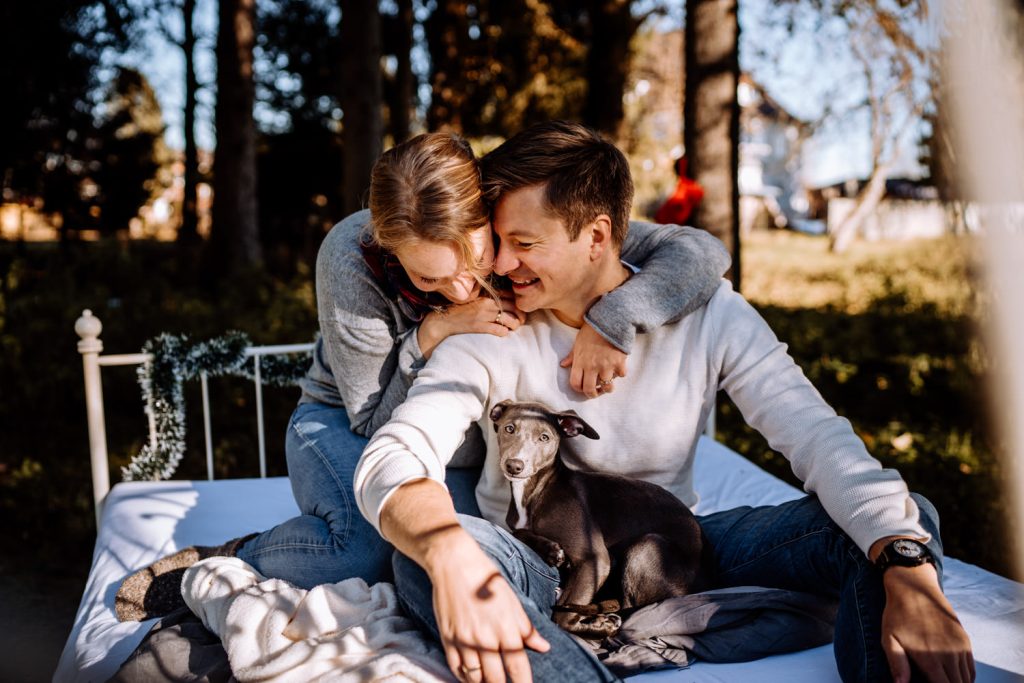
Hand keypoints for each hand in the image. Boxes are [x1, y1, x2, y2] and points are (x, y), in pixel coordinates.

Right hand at [418, 295, 524, 358]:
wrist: (444, 320)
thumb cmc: (461, 310)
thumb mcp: (476, 300)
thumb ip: (490, 298)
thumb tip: (507, 301)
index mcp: (487, 295)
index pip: (510, 296)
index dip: (517, 304)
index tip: (518, 310)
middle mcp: (487, 303)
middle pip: (514, 308)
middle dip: (520, 316)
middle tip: (520, 321)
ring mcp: (484, 315)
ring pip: (510, 320)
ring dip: (514, 325)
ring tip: (513, 328)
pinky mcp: (480, 326)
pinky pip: (499, 330)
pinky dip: (504, 332)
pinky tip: (502, 332)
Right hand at [429, 532, 548, 681]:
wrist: (454, 563)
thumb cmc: (486, 579)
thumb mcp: (512, 601)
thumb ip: (527, 628)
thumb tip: (544, 647)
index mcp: (505, 628)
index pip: (518, 667)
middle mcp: (485, 638)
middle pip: (496, 678)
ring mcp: (464, 639)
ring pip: (475, 677)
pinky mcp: (448, 638)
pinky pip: (455, 667)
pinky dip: (464, 677)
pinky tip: (471, 677)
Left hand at [560, 323, 627, 397]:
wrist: (610, 321)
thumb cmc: (592, 330)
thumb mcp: (578, 342)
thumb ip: (572, 356)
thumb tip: (563, 365)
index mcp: (580, 362)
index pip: (575, 383)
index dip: (578, 389)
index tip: (582, 388)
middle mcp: (592, 367)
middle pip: (590, 390)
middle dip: (593, 394)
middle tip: (596, 393)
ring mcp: (606, 366)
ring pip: (607, 387)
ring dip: (608, 387)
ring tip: (608, 384)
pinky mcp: (619, 363)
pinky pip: (621, 375)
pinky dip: (620, 374)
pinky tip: (618, 368)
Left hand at [881, 564, 974, 682]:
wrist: (914, 589)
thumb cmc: (897, 615)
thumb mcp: (889, 639)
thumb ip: (897, 664)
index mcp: (930, 659)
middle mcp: (949, 655)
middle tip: (935, 680)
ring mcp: (960, 647)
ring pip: (966, 679)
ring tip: (943, 679)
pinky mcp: (965, 640)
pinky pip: (971, 668)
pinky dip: (966, 677)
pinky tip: (954, 677)